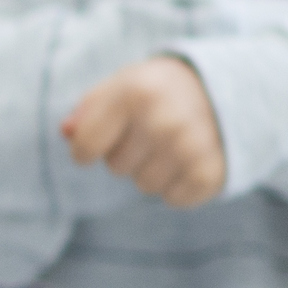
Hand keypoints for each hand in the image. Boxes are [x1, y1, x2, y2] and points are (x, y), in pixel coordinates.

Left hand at [62, 55, 226, 207]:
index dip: (86, 148)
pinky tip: (189, 160)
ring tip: (171, 143)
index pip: (85, 147)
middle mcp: (163, 120)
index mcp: (134, 92)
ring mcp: (190, 147)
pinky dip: (179, 187)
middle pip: (116, 168)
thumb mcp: (119, 88)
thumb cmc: (154, 92)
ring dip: (153, 170)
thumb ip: (87, 112)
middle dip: (126, 154)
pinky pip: (175, 199)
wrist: (219, 89)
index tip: (97, 140)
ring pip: (145, 186)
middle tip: (150, 130)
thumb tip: (67, 132)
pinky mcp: (210, 171)